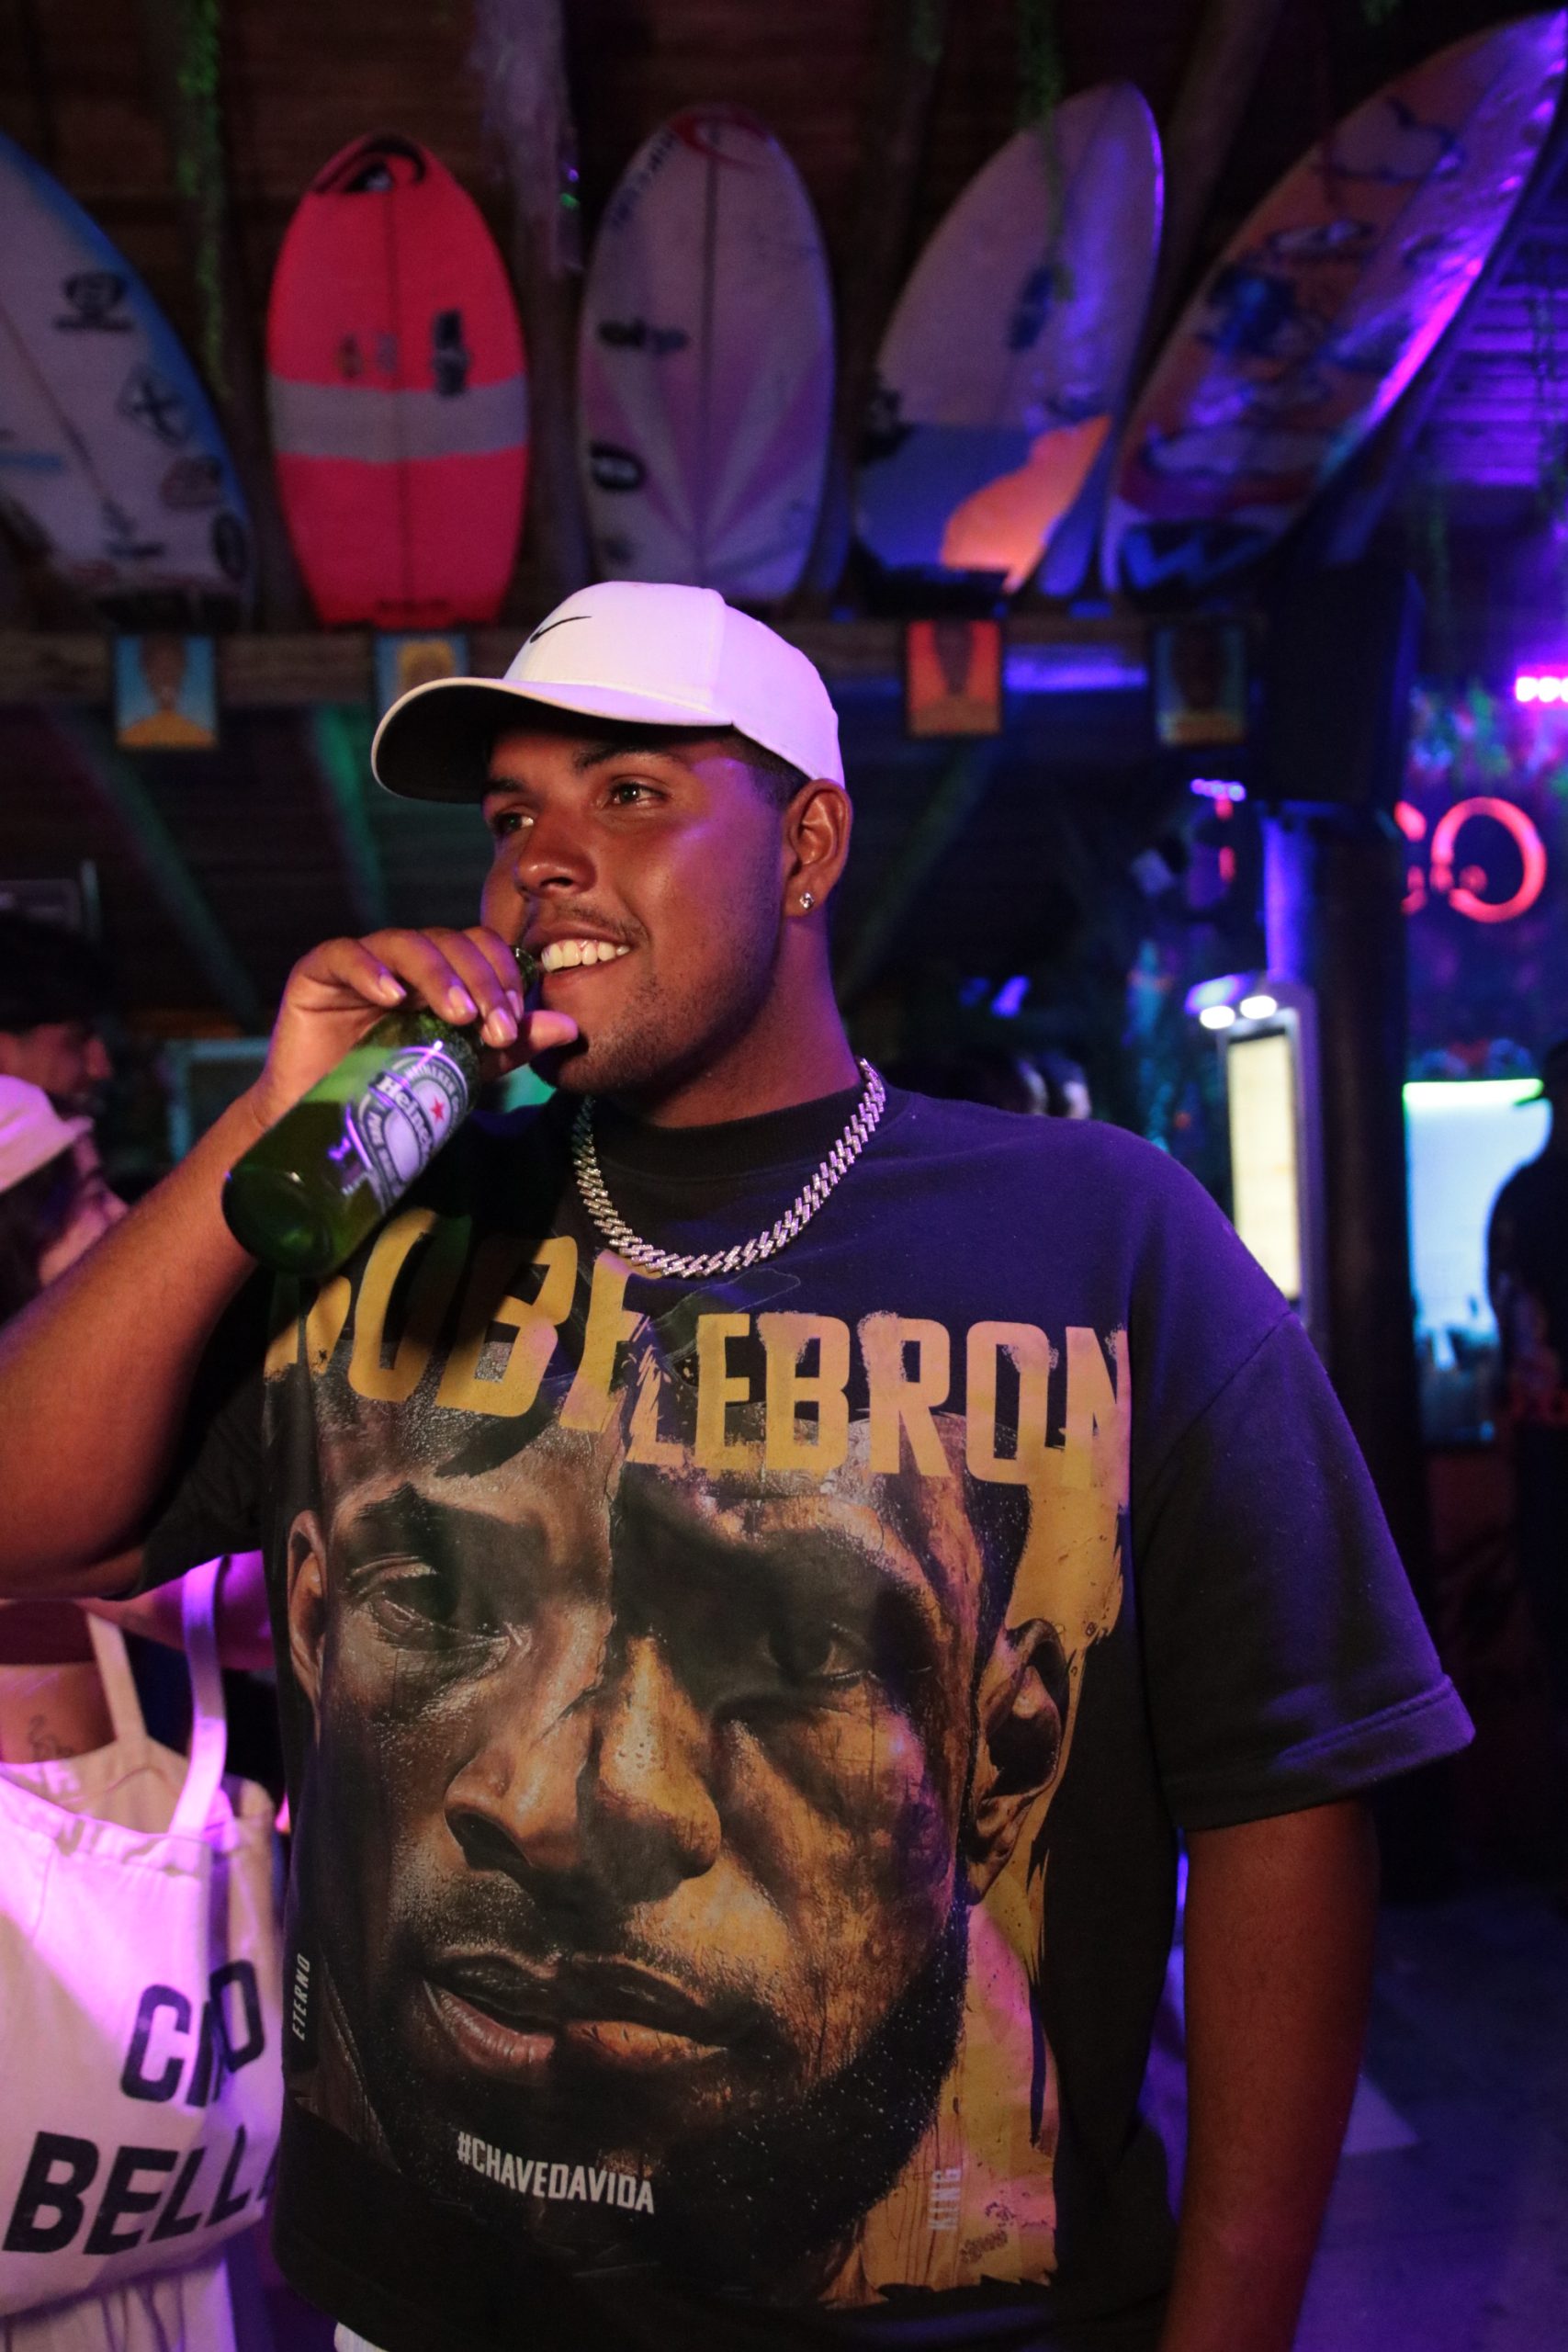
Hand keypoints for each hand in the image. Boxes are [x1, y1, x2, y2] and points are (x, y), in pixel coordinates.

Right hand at [244, 925, 578, 1130]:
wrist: (324, 1132)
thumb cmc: (392, 1097)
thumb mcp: (461, 1071)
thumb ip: (508, 1045)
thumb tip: (569, 1028)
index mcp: (439, 977)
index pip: (480, 950)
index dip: (503, 976)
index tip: (513, 1024)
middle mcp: (402, 963)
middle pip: (450, 943)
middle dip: (481, 982)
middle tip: (496, 1027)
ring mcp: (359, 964)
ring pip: (406, 943)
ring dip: (439, 975)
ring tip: (458, 1015)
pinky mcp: (315, 974)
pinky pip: (343, 954)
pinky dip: (371, 970)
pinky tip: (393, 998)